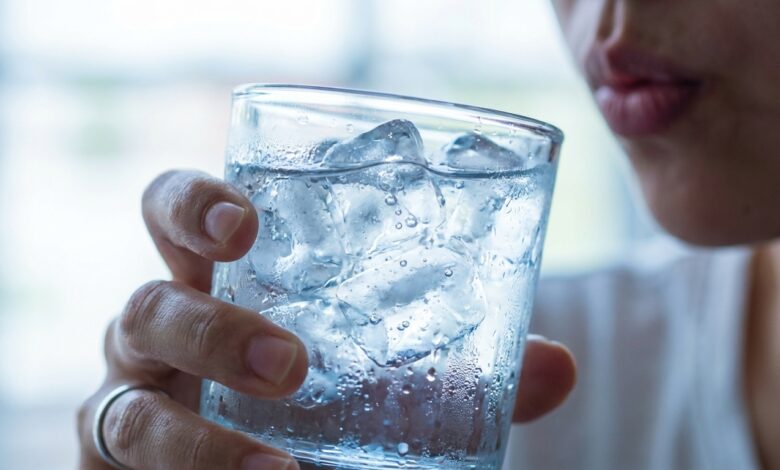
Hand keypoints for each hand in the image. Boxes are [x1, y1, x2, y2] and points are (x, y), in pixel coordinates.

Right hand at [77, 170, 575, 469]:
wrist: (280, 460)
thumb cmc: (324, 395)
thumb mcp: (389, 372)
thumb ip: (462, 366)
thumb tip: (557, 367)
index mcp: (220, 278)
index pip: (174, 212)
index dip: (191, 204)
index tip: (245, 226)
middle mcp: (161, 331)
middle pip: (145, 302)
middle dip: (209, 327)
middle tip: (290, 367)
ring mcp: (135, 400)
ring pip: (124, 405)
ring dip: (196, 439)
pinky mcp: (122, 467)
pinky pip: (128, 469)